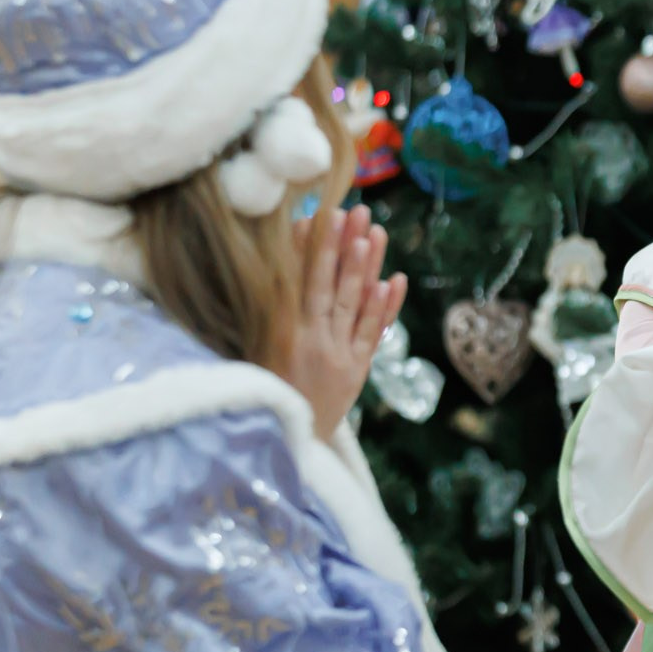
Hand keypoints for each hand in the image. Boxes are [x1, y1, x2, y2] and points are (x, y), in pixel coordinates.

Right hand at [278, 205, 406, 437]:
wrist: (289, 440)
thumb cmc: (270, 386)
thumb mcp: (259, 347)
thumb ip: (271, 308)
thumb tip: (278, 264)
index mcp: (279, 332)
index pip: (296, 280)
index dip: (309, 248)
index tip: (318, 214)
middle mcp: (309, 340)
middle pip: (327, 284)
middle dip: (340, 245)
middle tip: (353, 211)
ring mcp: (336, 355)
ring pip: (353, 303)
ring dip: (365, 267)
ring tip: (375, 232)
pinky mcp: (356, 370)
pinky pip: (371, 334)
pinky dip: (383, 308)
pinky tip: (393, 280)